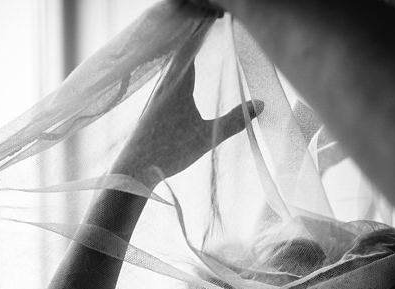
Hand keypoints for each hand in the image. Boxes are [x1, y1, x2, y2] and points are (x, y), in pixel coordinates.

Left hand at [112, 27, 261, 187]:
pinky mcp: (153, 102)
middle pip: (181, 45)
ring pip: (173, 58)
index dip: (205, 26)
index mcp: (178, 83)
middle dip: (197, 30)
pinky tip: (182, 67)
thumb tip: (261, 103)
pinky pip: (168, 71)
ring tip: (199, 33)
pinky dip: (178, 60)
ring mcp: (157, 91)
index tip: (218, 13)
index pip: (193, 43)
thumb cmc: (169, 151)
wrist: (133, 168)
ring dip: (186, 44)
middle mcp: (165, 81)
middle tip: (213, 16)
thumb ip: (235, 120)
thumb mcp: (207, 136)